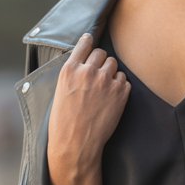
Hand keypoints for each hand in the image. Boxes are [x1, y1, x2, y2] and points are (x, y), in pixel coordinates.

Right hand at [47, 31, 129, 178]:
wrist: (76, 144)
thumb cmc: (63, 123)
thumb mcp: (59, 92)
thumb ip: (72, 74)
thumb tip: (82, 64)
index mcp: (69, 70)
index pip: (84, 44)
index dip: (88, 42)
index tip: (90, 40)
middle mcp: (88, 72)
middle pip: (101, 53)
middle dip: (100, 61)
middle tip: (97, 74)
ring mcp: (105, 82)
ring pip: (114, 65)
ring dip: (111, 73)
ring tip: (104, 88)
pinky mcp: (120, 93)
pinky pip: (124, 80)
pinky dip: (120, 86)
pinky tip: (112, 98)